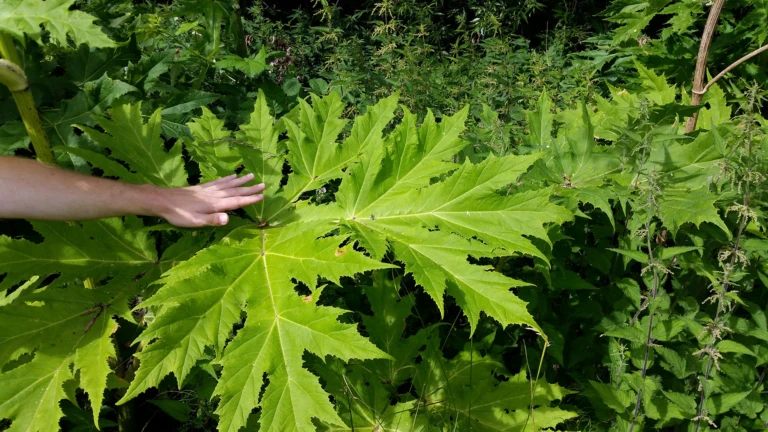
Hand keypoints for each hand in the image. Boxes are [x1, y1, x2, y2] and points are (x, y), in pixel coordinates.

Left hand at [148, 173, 265, 226]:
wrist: (163, 201)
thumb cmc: (179, 215)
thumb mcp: (195, 221)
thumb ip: (212, 220)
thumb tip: (228, 218)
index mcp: (215, 204)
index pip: (236, 202)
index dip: (249, 199)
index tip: (262, 196)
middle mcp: (214, 195)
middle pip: (235, 191)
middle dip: (250, 188)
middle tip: (264, 184)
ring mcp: (208, 190)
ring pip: (228, 184)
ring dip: (241, 181)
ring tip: (251, 175)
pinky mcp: (202, 187)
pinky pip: (218, 181)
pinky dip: (227, 178)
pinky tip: (232, 176)